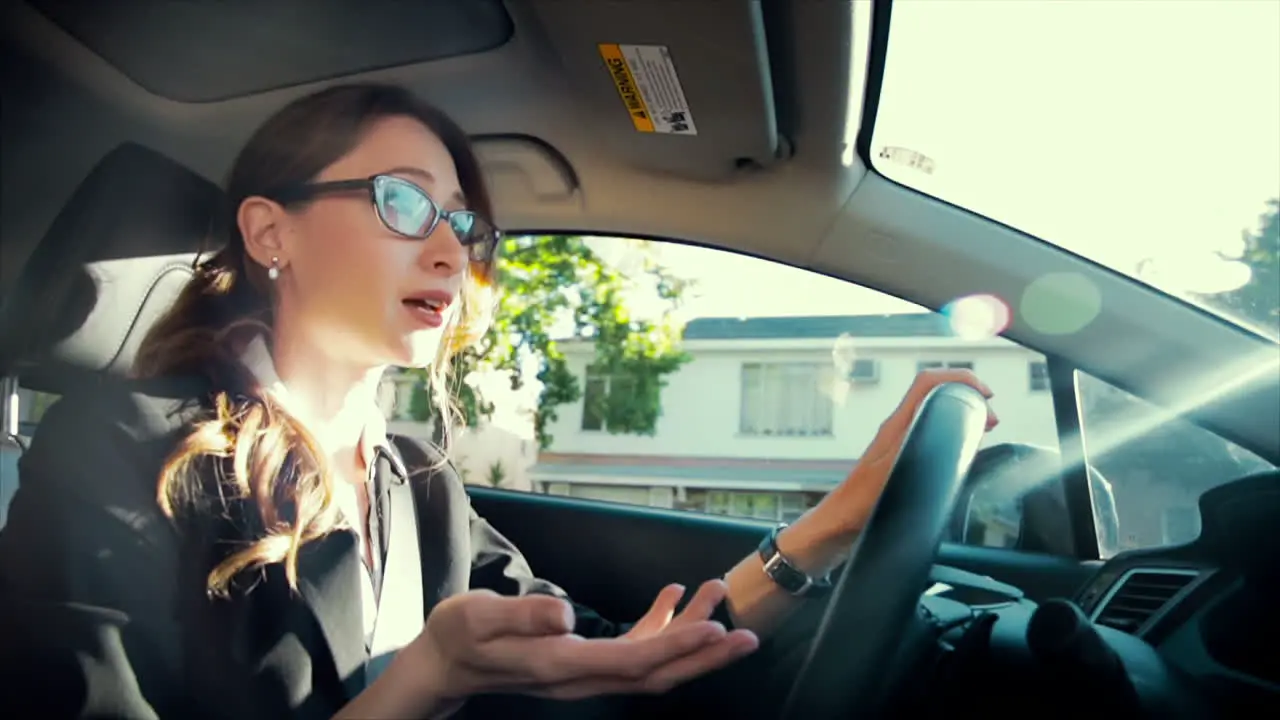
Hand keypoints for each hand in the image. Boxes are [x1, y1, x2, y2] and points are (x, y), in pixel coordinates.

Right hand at [407, 583, 757, 708]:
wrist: (443, 662)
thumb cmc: (458, 636)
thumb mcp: (477, 618)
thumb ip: (521, 616)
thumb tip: (564, 618)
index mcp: (561, 664)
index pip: (632, 661)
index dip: (678, 647)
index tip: (714, 630)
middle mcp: (582, 675)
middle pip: (656, 672)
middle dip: (704, 655)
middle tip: (747, 635)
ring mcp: (585, 672)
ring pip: (651, 663)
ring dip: (691, 638)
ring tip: (720, 600)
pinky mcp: (583, 661)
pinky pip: (633, 651)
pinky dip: (661, 628)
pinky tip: (674, 599)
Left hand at [811, 368, 997, 539]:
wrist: (836, 527)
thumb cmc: (857, 506)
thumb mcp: (893, 475)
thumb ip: (918, 451)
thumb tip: (953, 433)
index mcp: (896, 427)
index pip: (928, 383)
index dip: (960, 379)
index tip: (985, 394)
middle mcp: (897, 430)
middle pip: (935, 393)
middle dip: (967, 395)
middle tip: (990, 417)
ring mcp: (898, 445)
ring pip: (934, 413)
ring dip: (961, 413)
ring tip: (983, 428)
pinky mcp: (899, 461)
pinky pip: (931, 434)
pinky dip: (953, 435)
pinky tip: (962, 453)